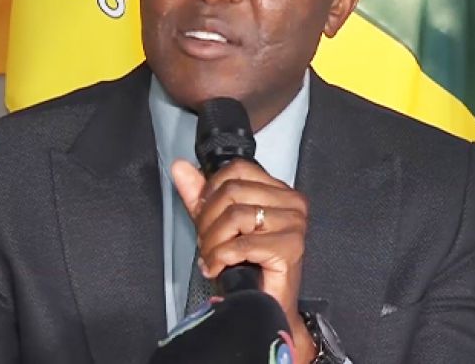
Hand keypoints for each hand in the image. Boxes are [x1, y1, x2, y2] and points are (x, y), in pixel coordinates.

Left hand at [172, 159, 315, 361]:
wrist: (268, 307)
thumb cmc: (249, 267)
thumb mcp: (218, 224)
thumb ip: (200, 195)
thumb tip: (180, 167)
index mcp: (279, 191)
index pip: (238, 169)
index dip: (211, 190)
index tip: (203, 214)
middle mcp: (292, 203)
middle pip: (232, 192)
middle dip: (208, 220)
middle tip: (206, 243)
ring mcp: (294, 224)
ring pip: (234, 216)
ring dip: (212, 242)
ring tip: (212, 257)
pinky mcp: (290, 248)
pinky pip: (241, 244)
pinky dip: (220, 257)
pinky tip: (218, 267)